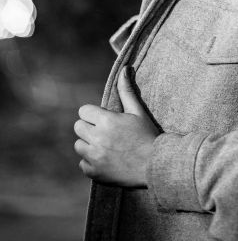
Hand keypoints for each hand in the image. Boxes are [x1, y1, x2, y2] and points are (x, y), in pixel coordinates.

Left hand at [74, 66, 159, 187]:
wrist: (154, 164)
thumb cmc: (146, 135)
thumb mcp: (137, 111)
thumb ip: (126, 90)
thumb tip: (124, 69)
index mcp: (107, 121)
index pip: (83, 111)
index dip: (93, 113)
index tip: (103, 118)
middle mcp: (98, 138)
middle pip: (78, 127)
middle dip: (89, 127)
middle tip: (104, 132)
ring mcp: (95, 157)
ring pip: (78, 146)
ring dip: (88, 144)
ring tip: (104, 145)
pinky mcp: (95, 173)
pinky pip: (82, 164)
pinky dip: (91, 162)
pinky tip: (105, 159)